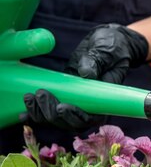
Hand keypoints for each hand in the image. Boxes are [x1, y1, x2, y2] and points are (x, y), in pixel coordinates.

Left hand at [22, 24, 148, 130]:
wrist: (107, 43)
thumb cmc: (112, 49)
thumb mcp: (106, 52)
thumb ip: (96, 62)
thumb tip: (85, 74)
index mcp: (103, 101)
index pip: (89, 118)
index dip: (74, 117)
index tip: (61, 107)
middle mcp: (89, 107)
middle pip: (69, 122)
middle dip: (52, 113)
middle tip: (41, 94)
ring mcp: (74, 103)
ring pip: (56, 120)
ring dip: (40, 114)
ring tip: (29, 98)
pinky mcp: (62, 97)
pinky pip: (48, 111)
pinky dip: (35, 114)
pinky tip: (22, 114)